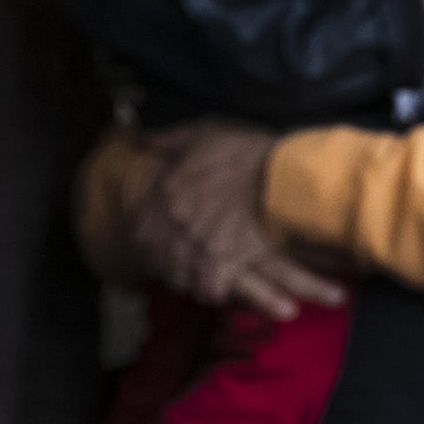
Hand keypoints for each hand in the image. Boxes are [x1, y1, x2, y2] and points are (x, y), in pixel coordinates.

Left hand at [129, 122, 346, 317]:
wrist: (283, 173)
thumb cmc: (247, 151)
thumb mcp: (205, 133)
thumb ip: (170, 140)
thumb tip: (143, 141)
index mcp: (167, 190)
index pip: (139, 229)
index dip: (146, 241)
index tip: (156, 245)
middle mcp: (176, 220)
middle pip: (156, 257)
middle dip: (164, 263)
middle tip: (176, 265)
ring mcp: (198, 243)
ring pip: (178, 275)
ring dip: (185, 278)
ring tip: (195, 277)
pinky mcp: (223, 261)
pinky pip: (208, 289)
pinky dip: (213, 290)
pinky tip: (218, 285)